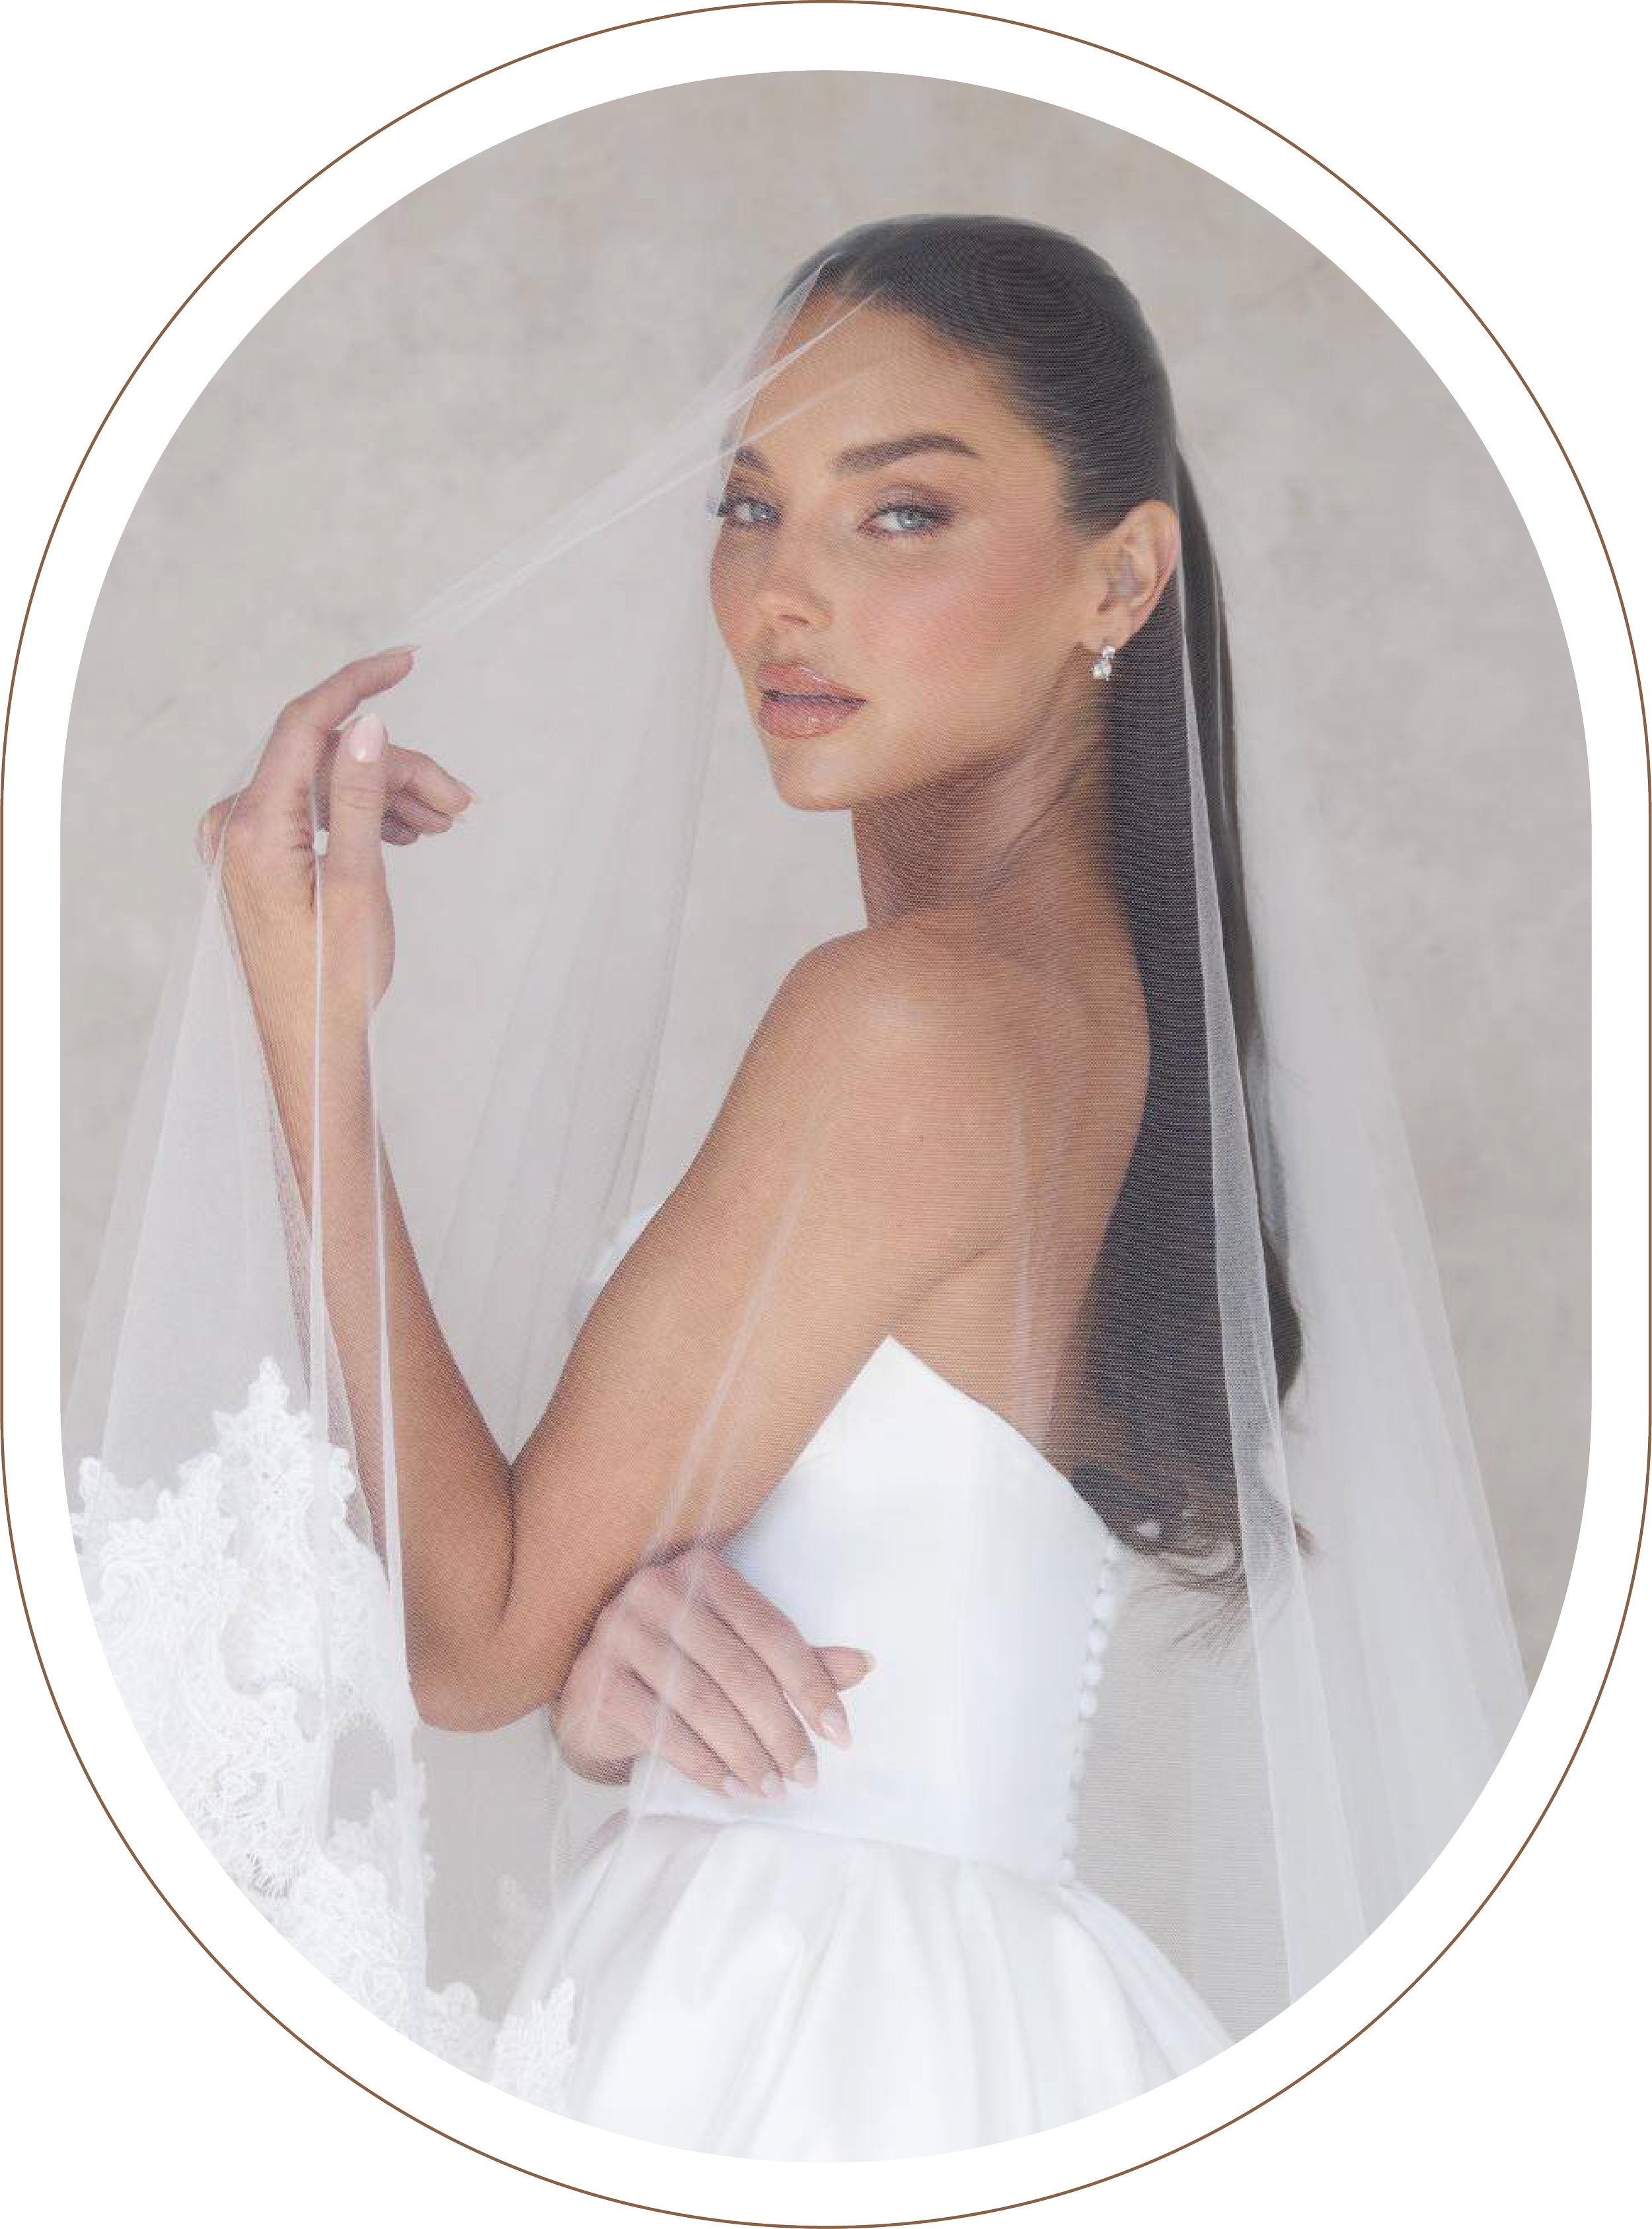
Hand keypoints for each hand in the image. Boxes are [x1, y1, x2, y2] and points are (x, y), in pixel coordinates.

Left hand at [194, 648, 474, 1027]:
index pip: (305, 725)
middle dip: (397, 771)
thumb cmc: (332, 982)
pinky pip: (314, 814)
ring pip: (327, 788)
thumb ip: (360, 799)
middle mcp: (234, 826)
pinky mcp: (257, 858)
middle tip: (459, 803)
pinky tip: (407, 832)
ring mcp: (242, 842)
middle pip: (328, 762)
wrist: (308, 1045)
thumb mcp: (358, 885)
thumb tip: (367, 725)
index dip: (358, 686)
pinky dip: (362, 816)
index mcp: (252, 829)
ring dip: (388, 796)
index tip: (407, 661)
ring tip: (445, 823)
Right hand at [552, 1543, 873, 1798]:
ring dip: (746, 1754)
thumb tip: (865, 1665)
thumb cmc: (680, 1664)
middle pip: (738, 1669)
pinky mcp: (596, 1678)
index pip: (769, 1629)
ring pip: (702, 1701)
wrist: (597, 1691)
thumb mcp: (738, 1651)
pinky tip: (733, 1788)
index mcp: (703, 1572)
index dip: (811, 1683)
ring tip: (773, 1789)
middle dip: (780, 1729)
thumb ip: (796, 1658)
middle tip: (807, 1774)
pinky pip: (661, 1728)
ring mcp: (620, 1631)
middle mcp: (658, 1590)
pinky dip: (703, 1764)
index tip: (840, 1733)